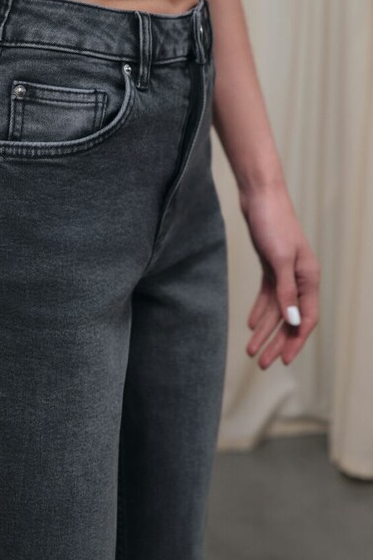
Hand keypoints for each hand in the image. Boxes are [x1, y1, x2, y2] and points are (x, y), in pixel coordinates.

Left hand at [239, 184, 319, 368]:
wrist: (259, 196)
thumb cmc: (272, 223)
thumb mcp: (278, 259)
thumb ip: (286, 291)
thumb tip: (292, 322)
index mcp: (308, 278)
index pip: (306, 319)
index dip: (295, 342)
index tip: (282, 361)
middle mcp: (300, 278)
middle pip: (290, 319)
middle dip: (276, 342)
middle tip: (261, 364)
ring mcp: (285, 272)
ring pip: (277, 310)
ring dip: (265, 330)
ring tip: (251, 350)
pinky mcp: (271, 266)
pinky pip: (268, 295)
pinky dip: (260, 310)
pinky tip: (251, 324)